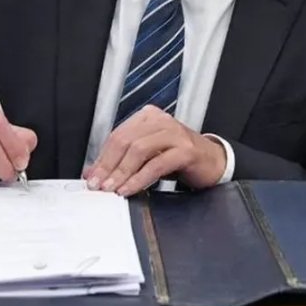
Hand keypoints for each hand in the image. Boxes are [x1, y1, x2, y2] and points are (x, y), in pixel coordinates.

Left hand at [83, 106, 225, 196]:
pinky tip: (130, 189)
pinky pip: (156, 164)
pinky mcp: (185, 150)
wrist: (213, 161)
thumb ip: (122, 161)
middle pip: (125, 141)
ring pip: (139, 150)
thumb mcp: (148, 156)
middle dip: (109, 166)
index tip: (92, 176)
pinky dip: (140, 178)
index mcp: (148, 117)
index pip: (118, 135)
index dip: (102, 157)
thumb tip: (93, 172)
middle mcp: (161, 120)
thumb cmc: (179, 157)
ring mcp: (174, 133)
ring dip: (122, 172)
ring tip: (112, 188)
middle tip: (98, 185)